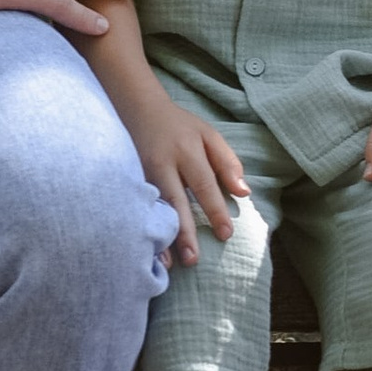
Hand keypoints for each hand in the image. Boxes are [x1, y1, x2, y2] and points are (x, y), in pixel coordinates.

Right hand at [125, 92, 249, 265]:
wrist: (138, 107)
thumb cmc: (180, 126)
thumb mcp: (209, 135)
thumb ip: (227, 163)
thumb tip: (243, 193)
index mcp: (187, 150)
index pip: (204, 184)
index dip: (215, 210)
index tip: (225, 234)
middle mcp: (163, 162)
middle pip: (175, 200)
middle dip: (184, 232)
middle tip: (194, 260)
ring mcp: (141, 171)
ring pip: (154, 207)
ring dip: (161, 237)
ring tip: (169, 263)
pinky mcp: (128, 177)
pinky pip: (138, 207)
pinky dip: (143, 229)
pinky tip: (146, 249)